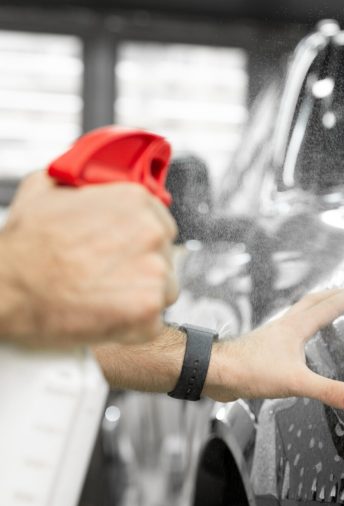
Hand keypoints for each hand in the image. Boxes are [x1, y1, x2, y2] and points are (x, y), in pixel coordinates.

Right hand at [0, 172, 177, 347]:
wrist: (6, 289)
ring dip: (141, 296)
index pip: (161, 223)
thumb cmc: (24, 247)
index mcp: (135, 201)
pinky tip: (106, 314)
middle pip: (166, 256)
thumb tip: (90, 180)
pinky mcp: (149, 309)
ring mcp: (154, 273)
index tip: (126, 251)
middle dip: (143, 268)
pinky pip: (154, 321)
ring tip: (105, 296)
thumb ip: (81, 182)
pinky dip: (134, 325)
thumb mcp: (45, 189)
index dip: (142, 241)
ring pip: (165, 289)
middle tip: (110, 275)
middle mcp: (151, 233)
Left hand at [204, 288, 343, 409]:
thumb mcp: (295, 382)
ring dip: (318, 306)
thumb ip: (328, 390)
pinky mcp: (266, 347)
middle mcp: (286, 325)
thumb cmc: (249, 372)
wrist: (214, 372)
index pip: (330, 307)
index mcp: (296, 327)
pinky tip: (303, 339)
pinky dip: (303, 325)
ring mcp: (274, 335)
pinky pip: (291, 328)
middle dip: (335, 294)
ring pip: (301, 312)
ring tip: (330, 308)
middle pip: (314, 301)